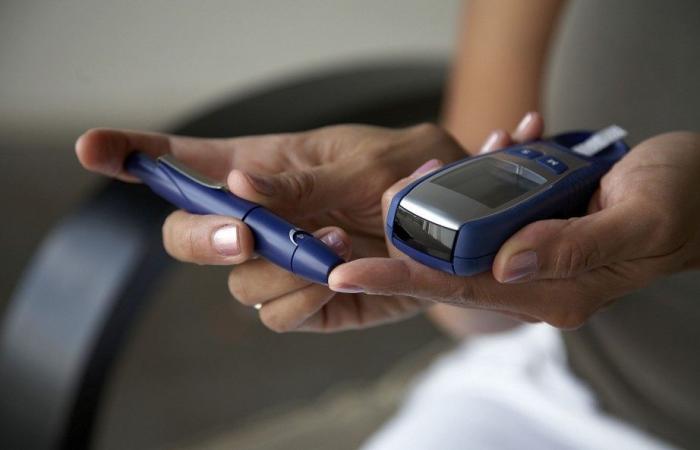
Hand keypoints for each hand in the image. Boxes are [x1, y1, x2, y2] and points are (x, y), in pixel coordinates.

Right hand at [76, 123, 466, 330]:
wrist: (451, 228)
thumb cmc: (408, 173)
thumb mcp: (362, 161)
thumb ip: (302, 179)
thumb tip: (239, 187)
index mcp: (261, 170)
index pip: (184, 162)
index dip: (133, 155)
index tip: (92, 149)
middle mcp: (258, 220)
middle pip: (187, 237)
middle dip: (204, 238)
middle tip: (246, 233)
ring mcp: (278, 265)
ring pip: (237, 284)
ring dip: (280, 269)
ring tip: (336, 244)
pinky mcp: (307, 303)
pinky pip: (278, 316)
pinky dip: (304, 301)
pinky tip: (339, 276)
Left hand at [329, 130, 699, 327]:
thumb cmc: (684, 203)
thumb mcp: (638, 219)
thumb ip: (572, 247)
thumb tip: (505, 264)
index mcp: (554, 291)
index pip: (459, 288)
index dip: (398, 278)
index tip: (344, 273)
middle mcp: (536, 278)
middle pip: (448, 264)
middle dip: (401, 237)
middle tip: (361, 212)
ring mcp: (535, 251)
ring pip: (467, 231)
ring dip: (447, 194)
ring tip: (439, 161)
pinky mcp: (539, 226)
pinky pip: (496, 206)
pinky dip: (491, 172)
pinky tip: (507, 140)